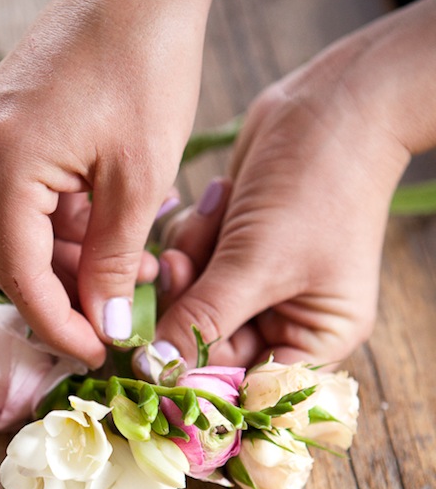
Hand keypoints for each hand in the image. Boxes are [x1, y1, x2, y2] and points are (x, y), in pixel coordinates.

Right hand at [0, 0, 222, 367]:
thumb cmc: (149, 63)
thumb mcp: (141, 179)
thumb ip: (116, 261)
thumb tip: (107, 327)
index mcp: (2, 160)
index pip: (19, 274)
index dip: (58, 325)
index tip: (97, 353)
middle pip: (10, 257)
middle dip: (64, 298)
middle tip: (114, 323)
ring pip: (17, 232)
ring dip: (68, 263)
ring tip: (129, 275)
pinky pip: (23, 199)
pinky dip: (62, 227)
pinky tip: (108, 237)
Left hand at [150, 0, 435, 366]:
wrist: (334, 101)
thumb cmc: (317, 185)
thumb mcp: (258, 262)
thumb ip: (203, 320)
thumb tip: (155, 368)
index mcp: (315, 339)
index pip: (247, 387)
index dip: (200, 381)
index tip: (155, 367)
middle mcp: (286, 318)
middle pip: (209, 346)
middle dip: (188, 305)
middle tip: (178, 267)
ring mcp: (257, 283)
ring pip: (191, 303)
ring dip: (189, 264)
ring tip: (213, 219)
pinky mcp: (233, 250)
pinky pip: (190, 265)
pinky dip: (192, 237)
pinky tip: (217, 200)